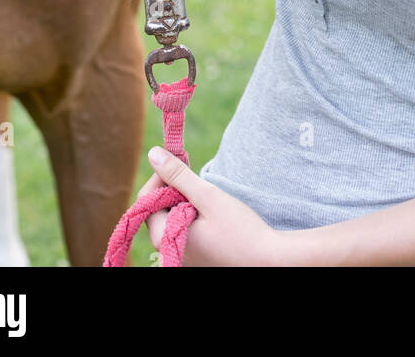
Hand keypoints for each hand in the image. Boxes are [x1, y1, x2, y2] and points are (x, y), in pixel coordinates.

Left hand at [141, 148, 290, 266]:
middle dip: (174, 190)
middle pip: (157, 210)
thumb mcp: (208, 196)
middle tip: (197, 180)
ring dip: (185, 202)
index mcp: (164, 238)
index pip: (146, 200)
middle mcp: (168, 250)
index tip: (181, 163)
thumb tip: (153, 153)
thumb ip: (179, 176)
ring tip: (208, 199)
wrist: (267, 261)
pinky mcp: (193, 255)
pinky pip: (182, 229)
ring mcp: (180, 254)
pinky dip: (192, 215)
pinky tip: (212, 214)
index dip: (161, 177)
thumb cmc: (240, 231)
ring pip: (170, 218)